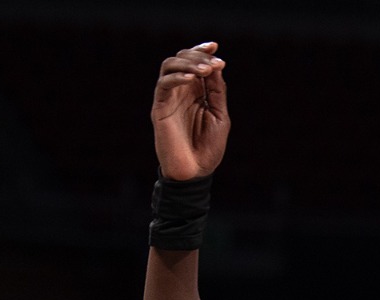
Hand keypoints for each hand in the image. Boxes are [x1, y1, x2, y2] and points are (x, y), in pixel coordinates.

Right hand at [152, 43, 229, 180]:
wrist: (195, 173)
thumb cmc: (209, 148)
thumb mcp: (220, 116)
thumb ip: (217, 92)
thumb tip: (216, 66)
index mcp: (196, 92)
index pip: (195, 63)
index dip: (202, 50)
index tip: (215, 46)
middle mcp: (181, 91)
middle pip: (182, 58)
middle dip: (198, 56)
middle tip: (214, 63)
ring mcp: (169, 98)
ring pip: (169, 66)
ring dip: (188, 63)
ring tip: (205, 70)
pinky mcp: (159, 108)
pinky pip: (163, 85)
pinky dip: (177, 78)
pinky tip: (191, 79)